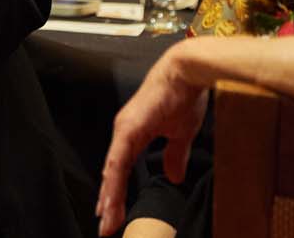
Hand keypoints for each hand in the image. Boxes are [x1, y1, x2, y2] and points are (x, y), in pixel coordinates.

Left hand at [96, 44, 209, 235]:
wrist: (187, 72)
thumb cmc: (184, 96)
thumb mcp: (180, 133)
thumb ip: (174, 155)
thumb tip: (173, 176)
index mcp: (133, 133)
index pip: (121, 169)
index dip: (117, 193)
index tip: (113, 215)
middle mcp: (124, 132)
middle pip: (113, 173)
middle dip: (110, 202)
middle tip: (106, 228)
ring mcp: (124, 129)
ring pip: (112, 170)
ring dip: (110, 197)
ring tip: (107, 221)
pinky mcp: (130, 127)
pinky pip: (118, 159)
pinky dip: (114, 180)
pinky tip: (111, 198)